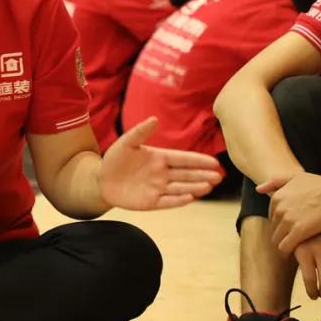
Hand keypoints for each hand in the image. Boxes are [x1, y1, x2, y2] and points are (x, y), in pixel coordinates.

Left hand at [100, 117, 222, 209]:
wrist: (102, 180)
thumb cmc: (115, 159)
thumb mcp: (126, 142)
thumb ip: (140, 131)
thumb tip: (154, 119)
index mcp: (159, 158)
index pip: (183, 159)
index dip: (198, 160)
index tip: (214, 162)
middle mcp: (162, 174)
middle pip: (187, 175)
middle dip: (203, 175)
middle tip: (219, 176)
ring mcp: (158, 188)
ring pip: (181, 188)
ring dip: (196, 187)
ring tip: (210, 186)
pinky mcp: (151, 202)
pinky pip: (168, 201)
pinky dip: (179, 200)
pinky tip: (191, 197)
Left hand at [258, 171, 320, 253]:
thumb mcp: (297, 177)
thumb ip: (277, 182)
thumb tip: (258, 189)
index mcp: (277, 196)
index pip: (272, 218)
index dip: (282, 226)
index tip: (292, 231)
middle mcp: (279, 207)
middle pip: (274, 230)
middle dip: (283, 236)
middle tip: (295, 242)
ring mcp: (288, 219)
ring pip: (278, 240)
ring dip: (286, 246)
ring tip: (297, 250)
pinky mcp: (299, 231)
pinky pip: (285, 247)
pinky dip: (290, 252)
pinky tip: (299, 254)